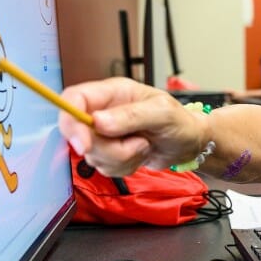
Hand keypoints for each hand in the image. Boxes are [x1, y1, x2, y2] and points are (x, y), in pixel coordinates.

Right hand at [59, 77, 207, 176]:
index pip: (74, 99)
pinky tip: (140, 154)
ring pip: (93, 156)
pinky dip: (125, 167)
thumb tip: (98, 122)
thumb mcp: (162, 113)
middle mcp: (102, 112)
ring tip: (144, 145)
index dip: (71, 121)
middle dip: (109, 149)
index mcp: (111, 93)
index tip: (85, 145)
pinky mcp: (108, 153)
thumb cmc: (179, 121)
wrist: (189, 143)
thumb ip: (132, 115)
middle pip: (80, 135)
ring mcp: (103, 134)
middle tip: (138, 143)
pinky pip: (105, 168)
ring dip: (122, 158)